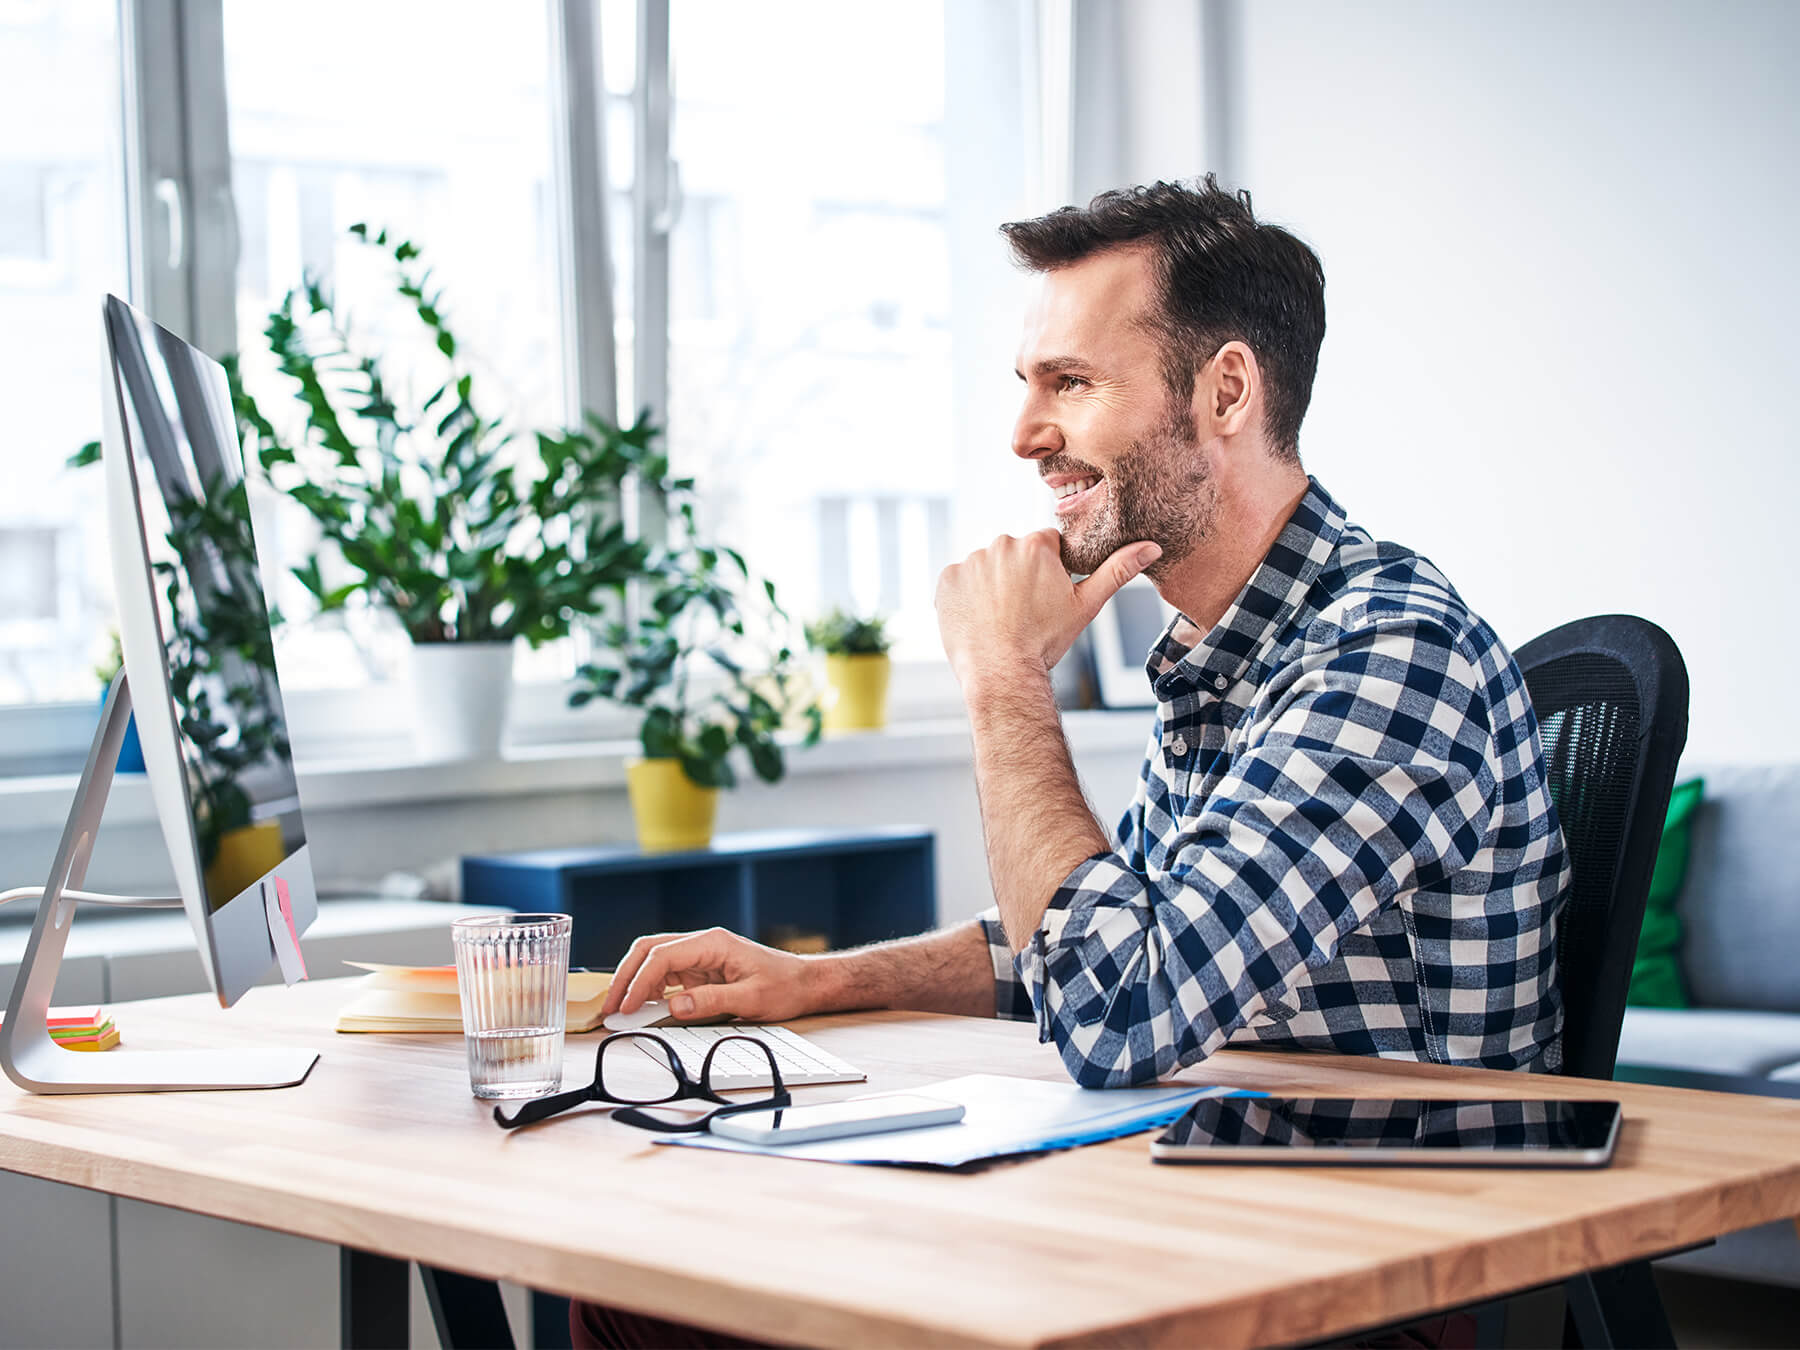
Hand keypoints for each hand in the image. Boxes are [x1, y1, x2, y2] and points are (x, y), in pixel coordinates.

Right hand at [600, 927, 817, 1023]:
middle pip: (650, 950)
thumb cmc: (784, 986)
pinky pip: (667, 974)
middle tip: (611, 1006)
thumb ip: (711, 1002)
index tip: (625, 1006)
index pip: (663, 956)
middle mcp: (703, 943)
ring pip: (654, 960)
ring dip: (635, 982)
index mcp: (713, 943)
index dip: (639, 982)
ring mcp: (701, 955)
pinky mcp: (702, 969)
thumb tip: (674, 1006)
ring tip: (620, 1009)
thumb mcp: (751, 999)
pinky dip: (650, 989)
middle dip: (626, 976)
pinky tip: (643, 1007)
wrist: (805, 983)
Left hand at [934, 531, 1160, 683]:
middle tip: (1024, 612)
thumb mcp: (1086, 605)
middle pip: (1015, 554)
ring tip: (1001, 618)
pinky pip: (959, 581)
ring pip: (987, 567)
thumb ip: (1118, 571)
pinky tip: (980, 619)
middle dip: (1020, 576)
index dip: (1049, 572)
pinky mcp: (946, 579)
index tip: (1046, 597)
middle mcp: (1001, 544)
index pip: (1046, 546)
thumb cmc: (1045, 641)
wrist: (1001, 673)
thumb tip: (1151, 546)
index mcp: (1036, 544)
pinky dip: (967, 597)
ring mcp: (970, 561)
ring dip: (993, 586)